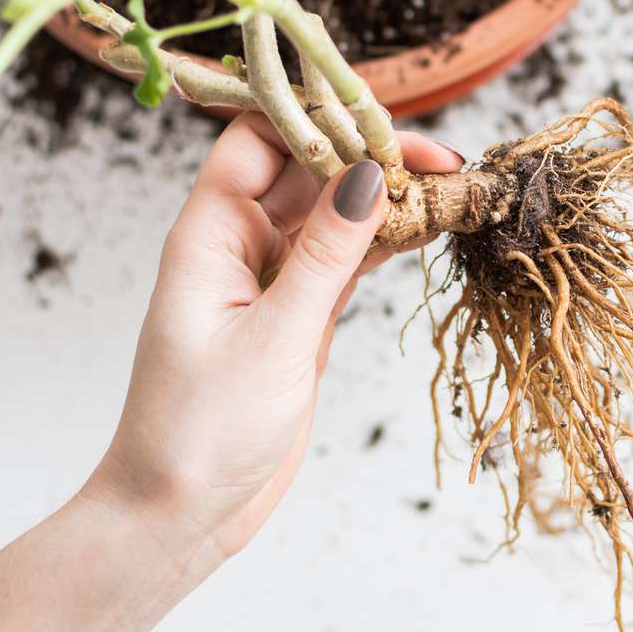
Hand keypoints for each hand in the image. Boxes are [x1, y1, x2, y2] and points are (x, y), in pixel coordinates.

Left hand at [83, 113, 462, 566]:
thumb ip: (325, 254)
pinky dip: (388, 241)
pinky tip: (430, 226)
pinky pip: (349, 256)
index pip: (257, 138)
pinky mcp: (301, 313)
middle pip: (307, 168)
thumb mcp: (273, 337)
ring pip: (336, 211)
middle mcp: (239, 243)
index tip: (380, 118)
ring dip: (389, 197)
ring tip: (452, 188)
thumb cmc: (200, 433)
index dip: (315, 116)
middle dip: (369, 154)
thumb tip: (369, 176)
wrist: (180, 515)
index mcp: (209, 233)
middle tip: (440, 158)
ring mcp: (273, 278)